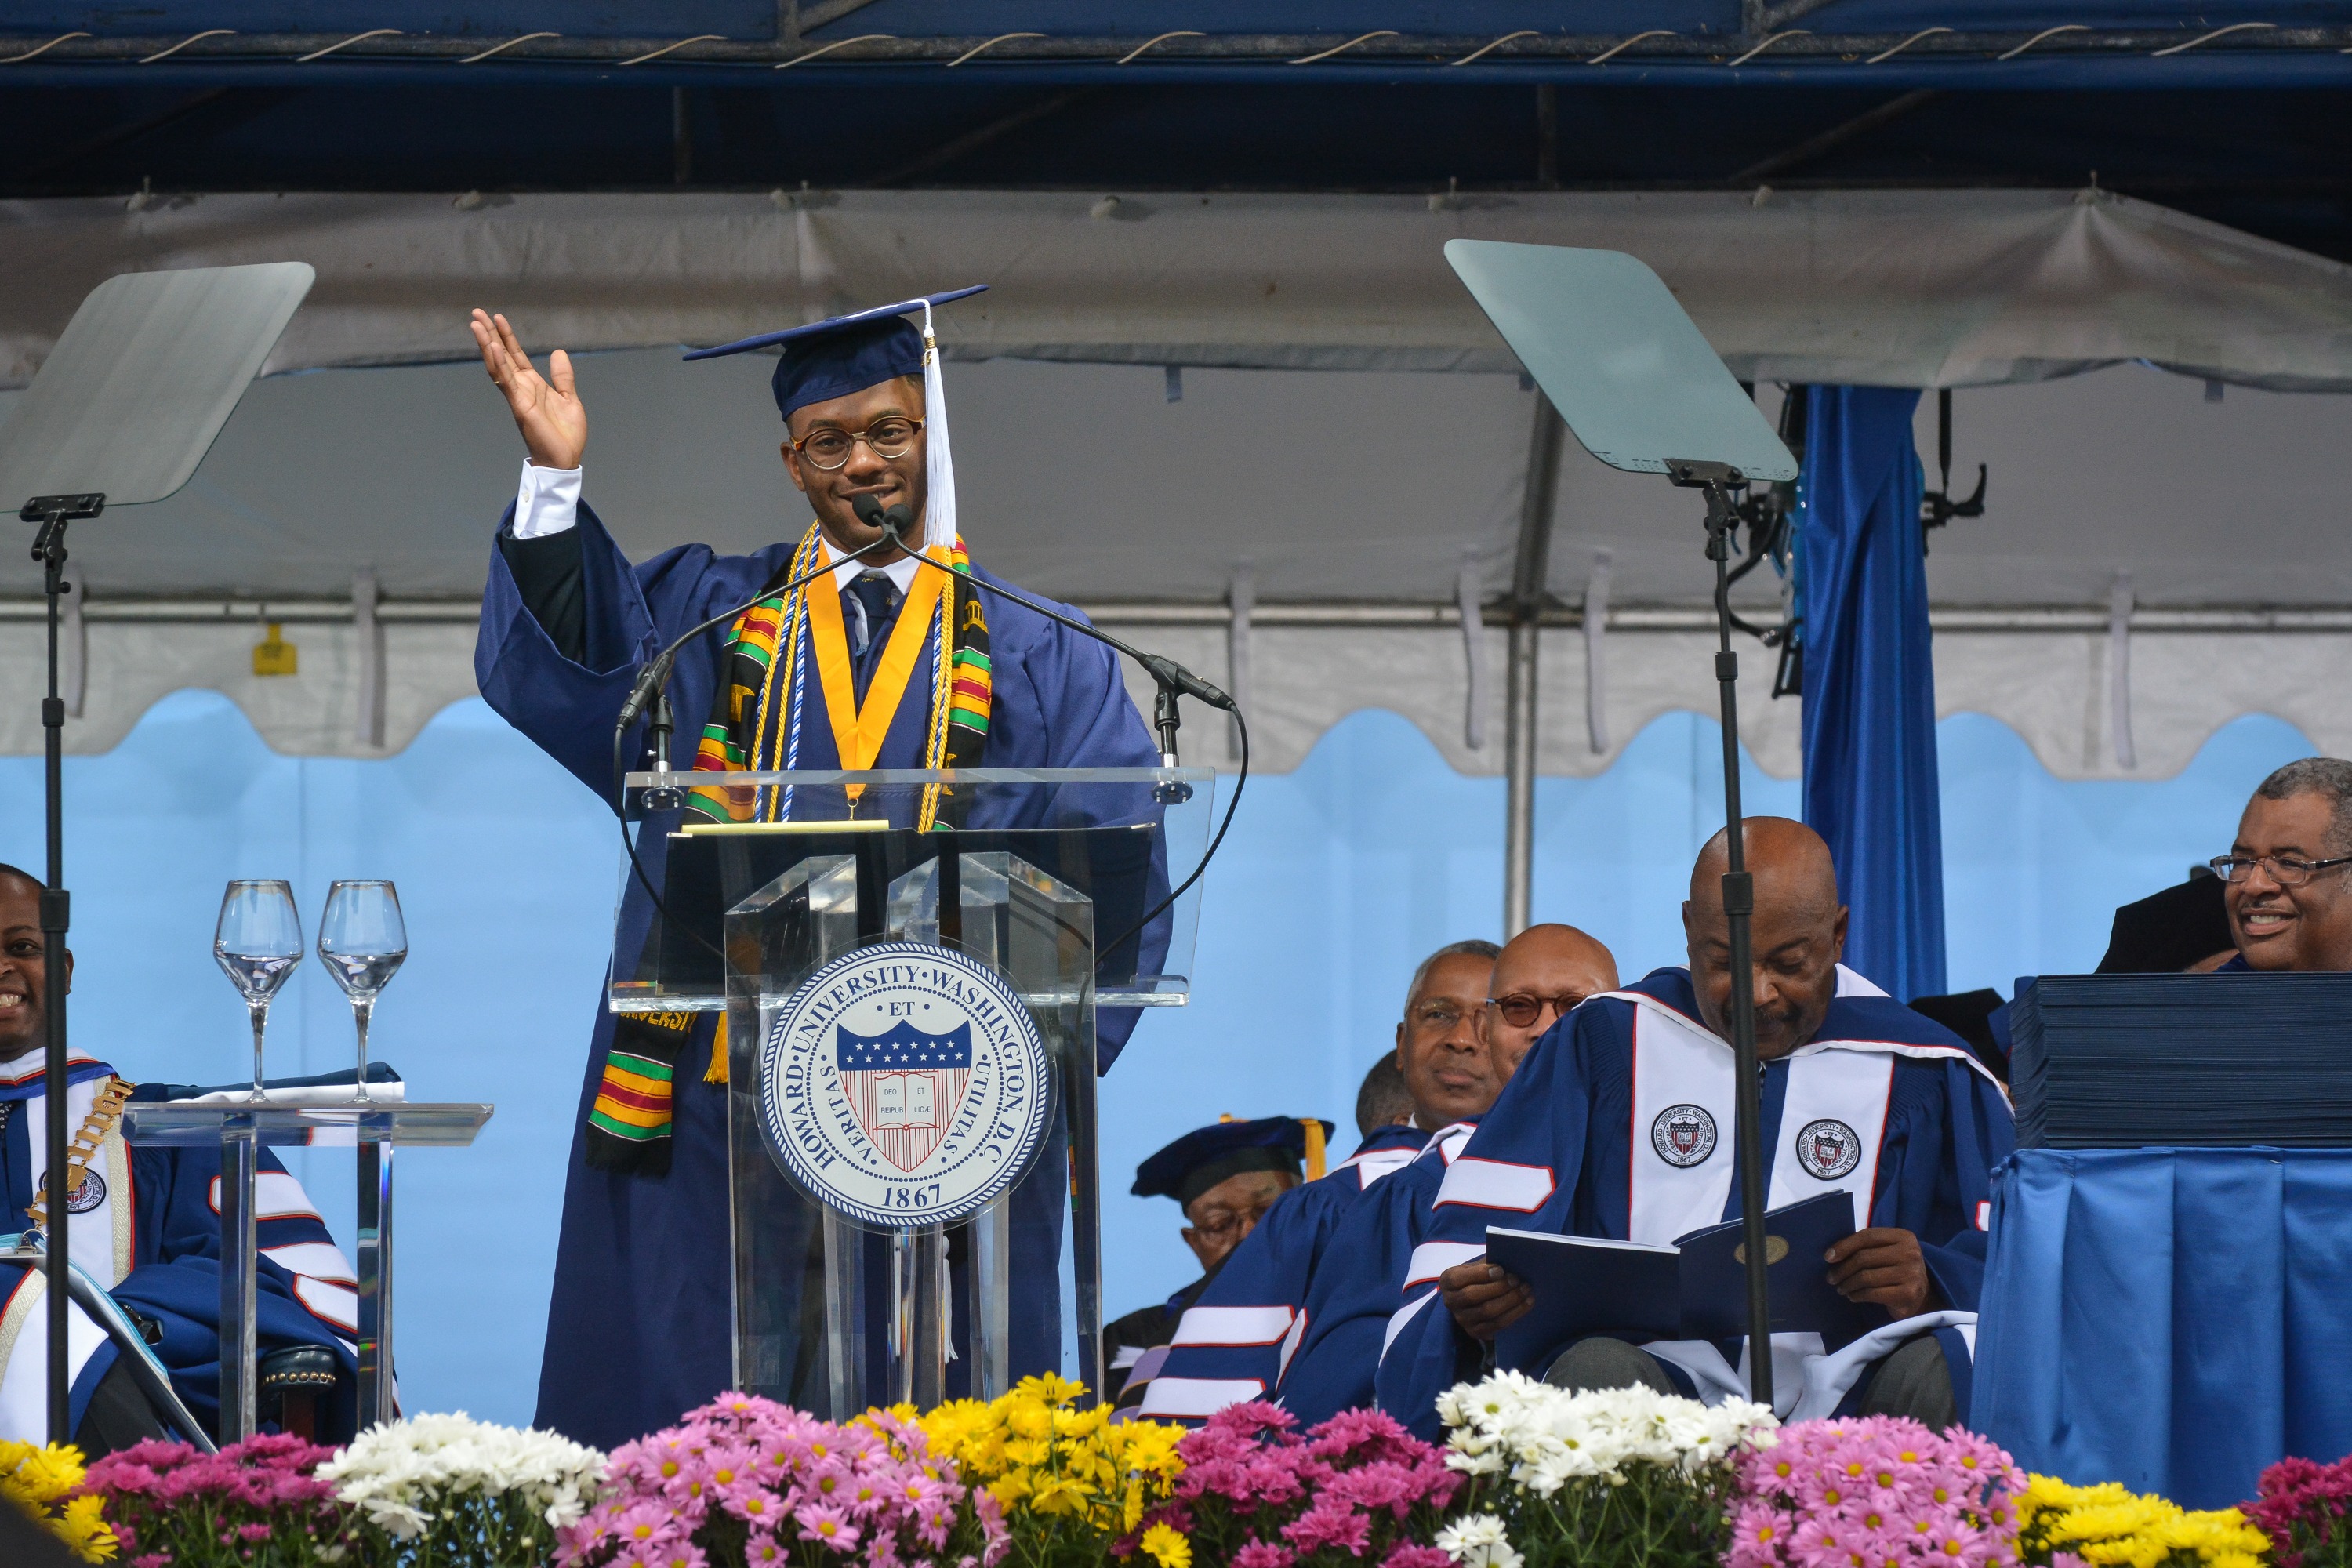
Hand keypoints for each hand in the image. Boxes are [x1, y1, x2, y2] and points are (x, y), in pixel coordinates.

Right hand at [470, 309, 586, 469]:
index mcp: (532, 384)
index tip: (497, 317)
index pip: (515, 355)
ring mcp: (518, 396)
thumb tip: (559, 352)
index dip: (506, 336)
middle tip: (476, 312)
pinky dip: (501, 365)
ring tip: (476, 324)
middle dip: (489, 334)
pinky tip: (494, 348)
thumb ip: (563, 377)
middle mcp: (521, 388)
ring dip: (487, 344)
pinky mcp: (520, 407)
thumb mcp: (569, 399)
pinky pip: (507, 382)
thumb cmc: (566, 435)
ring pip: (499, 366)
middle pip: (501, 355)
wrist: (566, 459)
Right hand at [1440, 1260, 1532, 1342]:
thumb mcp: (1476, 1266)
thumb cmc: (1476, 1277)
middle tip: (1517, 1280)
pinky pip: (1498, 1325)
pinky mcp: (1476, 1332)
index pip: (1459, 1279)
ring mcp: (1463, 1319)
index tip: (1501, 1269)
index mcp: (1448, 1281)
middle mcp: (1451, 1302)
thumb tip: (1511, 1258)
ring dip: (1510, 1300)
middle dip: (1498, 1287)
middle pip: (1473, 1296)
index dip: (1480, 1274)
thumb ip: (1488, 1262)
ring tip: (1526, 1290)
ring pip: (1487, 1312)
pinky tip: (1527, 1302)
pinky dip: (1515, 1313)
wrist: (1471, 1300)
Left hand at [1825, 1227, 1935, 1319]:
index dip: (1844, 1245)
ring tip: (1841, 1288)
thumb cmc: (1896, 1268)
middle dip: (1842, 1269)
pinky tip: (1853, 1296)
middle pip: (1864, 1258)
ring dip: (1847, 1284)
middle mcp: (1910, 1254)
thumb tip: (1831, 1254)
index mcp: (1904, 1237)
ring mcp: (1911, 1274)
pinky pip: (1872, 1294)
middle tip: (1831, 1278)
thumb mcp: (1886, 1251)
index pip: (1868, 1236)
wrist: (1922, 1295)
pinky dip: (1857, 1295)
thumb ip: (1866, 1246)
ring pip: (1866, 1277)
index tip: (1828, 1257)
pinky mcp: (1908, 1295)